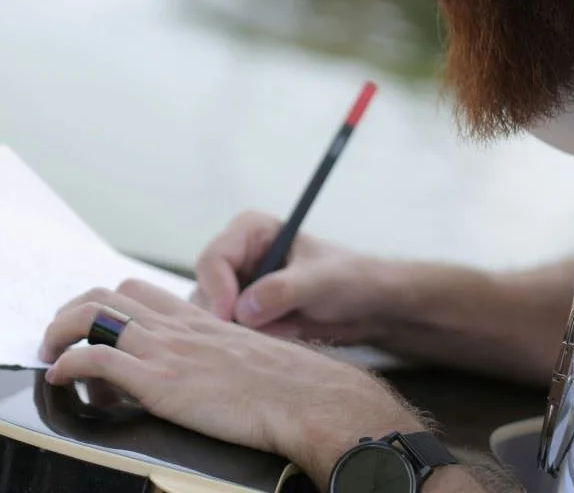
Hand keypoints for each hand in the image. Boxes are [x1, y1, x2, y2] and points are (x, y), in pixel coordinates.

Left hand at [40, 277, 408, 474]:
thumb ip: (217, 355)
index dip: (105, 303)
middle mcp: (176, 326)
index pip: (137, 291)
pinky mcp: (158, 380)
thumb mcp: (246, 357)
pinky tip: (59, 377)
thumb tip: (201, 372)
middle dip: (72, 312)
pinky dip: (67, 363)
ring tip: (47, 352)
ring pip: (93, 318)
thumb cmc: (288, 388)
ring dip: (59, 332)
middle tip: (57, 335)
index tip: (89, 322)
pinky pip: (95, 358)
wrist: (306, 399)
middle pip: (107, 296)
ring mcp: (165, 350)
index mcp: (197, 319)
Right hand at [192, 210, 393, 345]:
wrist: (368, 306)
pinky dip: (248, 341)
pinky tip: (281, 337)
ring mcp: (238, 287)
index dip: (217, 290)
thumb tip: (242, 310)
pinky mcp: (244, 314)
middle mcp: (237, 256)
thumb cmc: (349, 278)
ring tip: (284, 330)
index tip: (230, 318)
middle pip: (205, 289)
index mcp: (249, 231)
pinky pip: (228, 333)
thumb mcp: (320, 281)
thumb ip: (282, 290)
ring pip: (212, 315)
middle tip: (266, 331)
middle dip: (230, 315)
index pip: (212, 259)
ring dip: (241, 331)